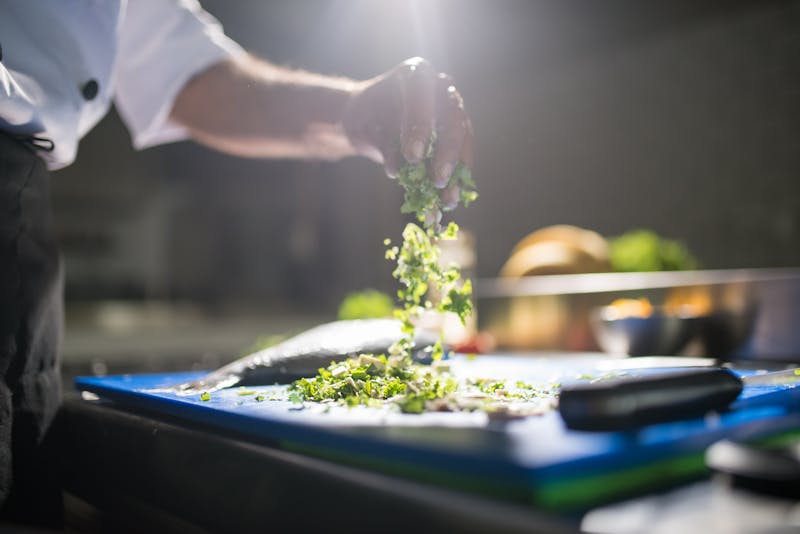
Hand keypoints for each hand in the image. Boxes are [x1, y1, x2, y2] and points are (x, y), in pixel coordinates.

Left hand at [342, 57, 473, 205]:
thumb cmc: (368, 118)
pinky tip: (451, 199)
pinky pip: (463, 154)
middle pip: (453, 118)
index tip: (412, 157)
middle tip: (438, 179)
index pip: (422, 95)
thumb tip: (397, 170)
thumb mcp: (369, 129)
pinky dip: (457, 178)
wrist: (371, 121)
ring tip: (449, 198)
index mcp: (416, 74)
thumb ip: (385, 145)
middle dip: (447, 152)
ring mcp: (454, 109)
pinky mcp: (458, 132)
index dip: (420, 125)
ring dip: (458, 171)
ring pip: (464, 138)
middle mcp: (441, 87)